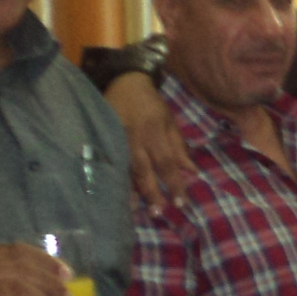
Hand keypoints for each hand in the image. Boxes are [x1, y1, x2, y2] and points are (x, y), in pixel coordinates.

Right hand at [105, 71, 193, 207]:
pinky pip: (111, 163)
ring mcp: (117, 140)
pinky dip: (114, 178)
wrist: (124, 82)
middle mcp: (136, 139)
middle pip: (144, 170)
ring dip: (131, 191)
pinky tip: (115, 193)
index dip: (174, 184)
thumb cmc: (152, 105)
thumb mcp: (170, 122)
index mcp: (155, 133)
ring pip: (125, 169)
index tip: (181, 203)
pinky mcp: (105, 139)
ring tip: (134, 210)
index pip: (167, 164)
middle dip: (152, 192)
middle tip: (158, 213)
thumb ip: (179, 147)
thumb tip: (192, 171)